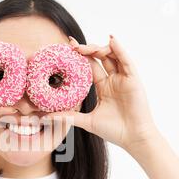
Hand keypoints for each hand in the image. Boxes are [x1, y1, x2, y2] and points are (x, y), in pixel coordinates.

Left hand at [45, 35, 160, 152]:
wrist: (133, 138)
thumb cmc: (114, 131)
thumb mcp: (87, 121)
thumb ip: (69, 117)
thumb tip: (46, 117)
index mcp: (103, 87)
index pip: (90, 66)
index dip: (79, 56)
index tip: (67, 47)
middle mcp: (113, 80)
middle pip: (100, 58)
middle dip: (87, 49)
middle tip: (72, 45)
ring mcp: (123, 78)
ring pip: (112, 56)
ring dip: (99, 48)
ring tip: (86, 47)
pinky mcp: (133, 79)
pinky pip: (126, 61)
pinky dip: (119, 49)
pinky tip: (111, 40)